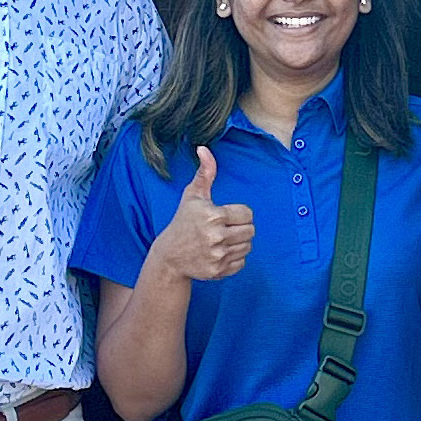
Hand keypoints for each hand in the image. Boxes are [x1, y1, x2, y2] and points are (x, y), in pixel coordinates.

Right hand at [147, 148, 254, 281]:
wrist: (169, 256)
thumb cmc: (183, 221)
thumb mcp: (193, 195)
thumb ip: (204, 172)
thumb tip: (203, 148)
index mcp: (213, 216)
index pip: (247, 214)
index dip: (239, 213)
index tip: (226, 215)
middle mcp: (216, 237)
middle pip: (250, 231)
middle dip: (241, 227)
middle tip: (226, 227)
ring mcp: (217, 256)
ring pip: (247, 247)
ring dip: (239, 242)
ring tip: (223, 239)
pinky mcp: (218, 271)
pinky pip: (241, 263)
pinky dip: (235, 258)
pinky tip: (221, 252)